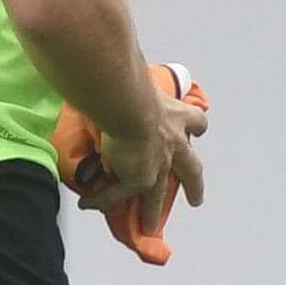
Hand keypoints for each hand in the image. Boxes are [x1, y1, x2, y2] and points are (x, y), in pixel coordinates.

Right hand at [80, 84, 207, 216]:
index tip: (195, 133)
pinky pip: (117, 193)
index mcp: (177, 117)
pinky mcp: (139, 179)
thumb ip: (129, 76)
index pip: (194, 122)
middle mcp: (173, 144)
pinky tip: (89, 204)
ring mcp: (158, 165)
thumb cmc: (132, 88)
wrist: (129, 107)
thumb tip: (109, 58)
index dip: (194, 128)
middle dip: (193, 186)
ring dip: (152, 210)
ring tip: (150, 225)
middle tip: (196, 201)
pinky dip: (102, 199)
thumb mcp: (139, 80)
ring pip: (157, 193)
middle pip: (190, 169)